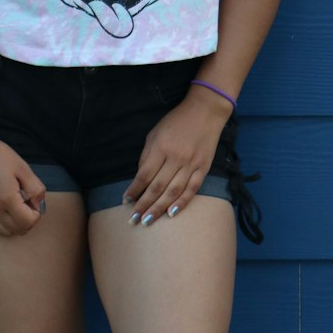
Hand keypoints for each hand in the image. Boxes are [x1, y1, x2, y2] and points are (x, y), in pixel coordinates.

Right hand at [0, 130, 46, 236]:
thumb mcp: (22, 167)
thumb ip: (35, 188)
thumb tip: (40, 205)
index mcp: (7, 198)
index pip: (28, 222)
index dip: (37, 213)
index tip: (34, 200)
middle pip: (17, 230)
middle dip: (27, 220)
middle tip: (28, 203)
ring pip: (4, 232)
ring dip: (15, 225)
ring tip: (16, 206)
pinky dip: (1, 226)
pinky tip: (4, 212)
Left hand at [123, 85, 231, 226]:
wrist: (206, 110)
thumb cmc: (176, 121)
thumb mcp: (155, 132)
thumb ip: (147, 155)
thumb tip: (140, 178)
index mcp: (161, 147)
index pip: (144, 175)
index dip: (134, 190)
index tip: (126, 201)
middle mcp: (176, 157)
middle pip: (157, 187)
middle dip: (143, 206)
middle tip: (133, 220)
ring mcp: (191, 163)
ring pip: (173, 192)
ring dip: (159, 209)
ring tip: (148, 221)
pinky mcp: (204, 167)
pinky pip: (191, 189)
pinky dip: (181, 203)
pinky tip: (171, 214)